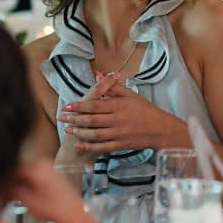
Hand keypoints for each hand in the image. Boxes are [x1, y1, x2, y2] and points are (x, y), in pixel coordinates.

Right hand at [6, 158, 90, 222]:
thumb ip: (11, 190)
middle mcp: (43, 163)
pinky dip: (25, 186)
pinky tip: (20, 197)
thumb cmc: (54, 209)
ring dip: (16, 186)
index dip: (0, 181)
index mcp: (37, 166)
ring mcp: (49, 169)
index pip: (11, 169)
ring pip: (25, 175)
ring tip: (7, 199)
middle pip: (18, 171)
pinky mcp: (52, 176)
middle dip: (8, 184)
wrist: (74, 216)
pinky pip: (33, 178)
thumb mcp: (27, 200)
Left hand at [58, 81, 187, 153]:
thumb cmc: (145, 110)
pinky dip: (90, 146)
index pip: (95, 105)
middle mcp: (117, 120)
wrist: (160, 129)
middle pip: (92, 119)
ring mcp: (118, 134)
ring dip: (79, 132)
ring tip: (68, 129)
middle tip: (62, 117)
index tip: (67, 105)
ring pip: (95, 134)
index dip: (79, 106)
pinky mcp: (120, 145)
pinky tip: (79, 144)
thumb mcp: (131, 95)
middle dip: (74, 118)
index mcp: (119, 106)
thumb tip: (98, 75)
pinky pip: (102, 147)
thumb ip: (113, 86)